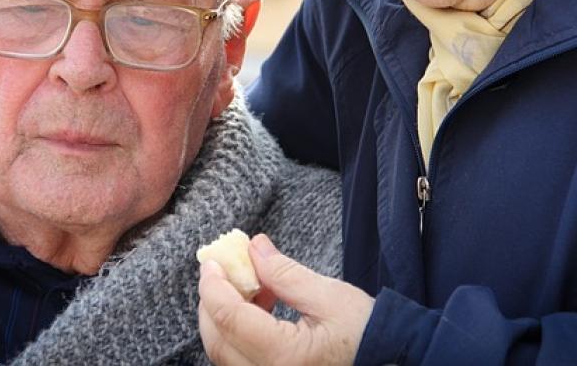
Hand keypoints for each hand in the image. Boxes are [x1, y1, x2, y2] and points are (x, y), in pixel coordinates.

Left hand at [198, 234, 373, 365]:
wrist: (391, 363)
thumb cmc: (367, 333)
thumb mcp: (329, 295)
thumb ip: (285, 273)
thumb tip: (253, 247)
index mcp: (285, 359)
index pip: (230, 319)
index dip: (214, 286)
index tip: (211, 260)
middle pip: (218, 340)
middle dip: (212, 300)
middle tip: (221, 268)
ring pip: (225, 352)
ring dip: (225, 314)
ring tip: (250, 283)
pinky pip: (240, 358)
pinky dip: (239, 328)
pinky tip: (260, 304)